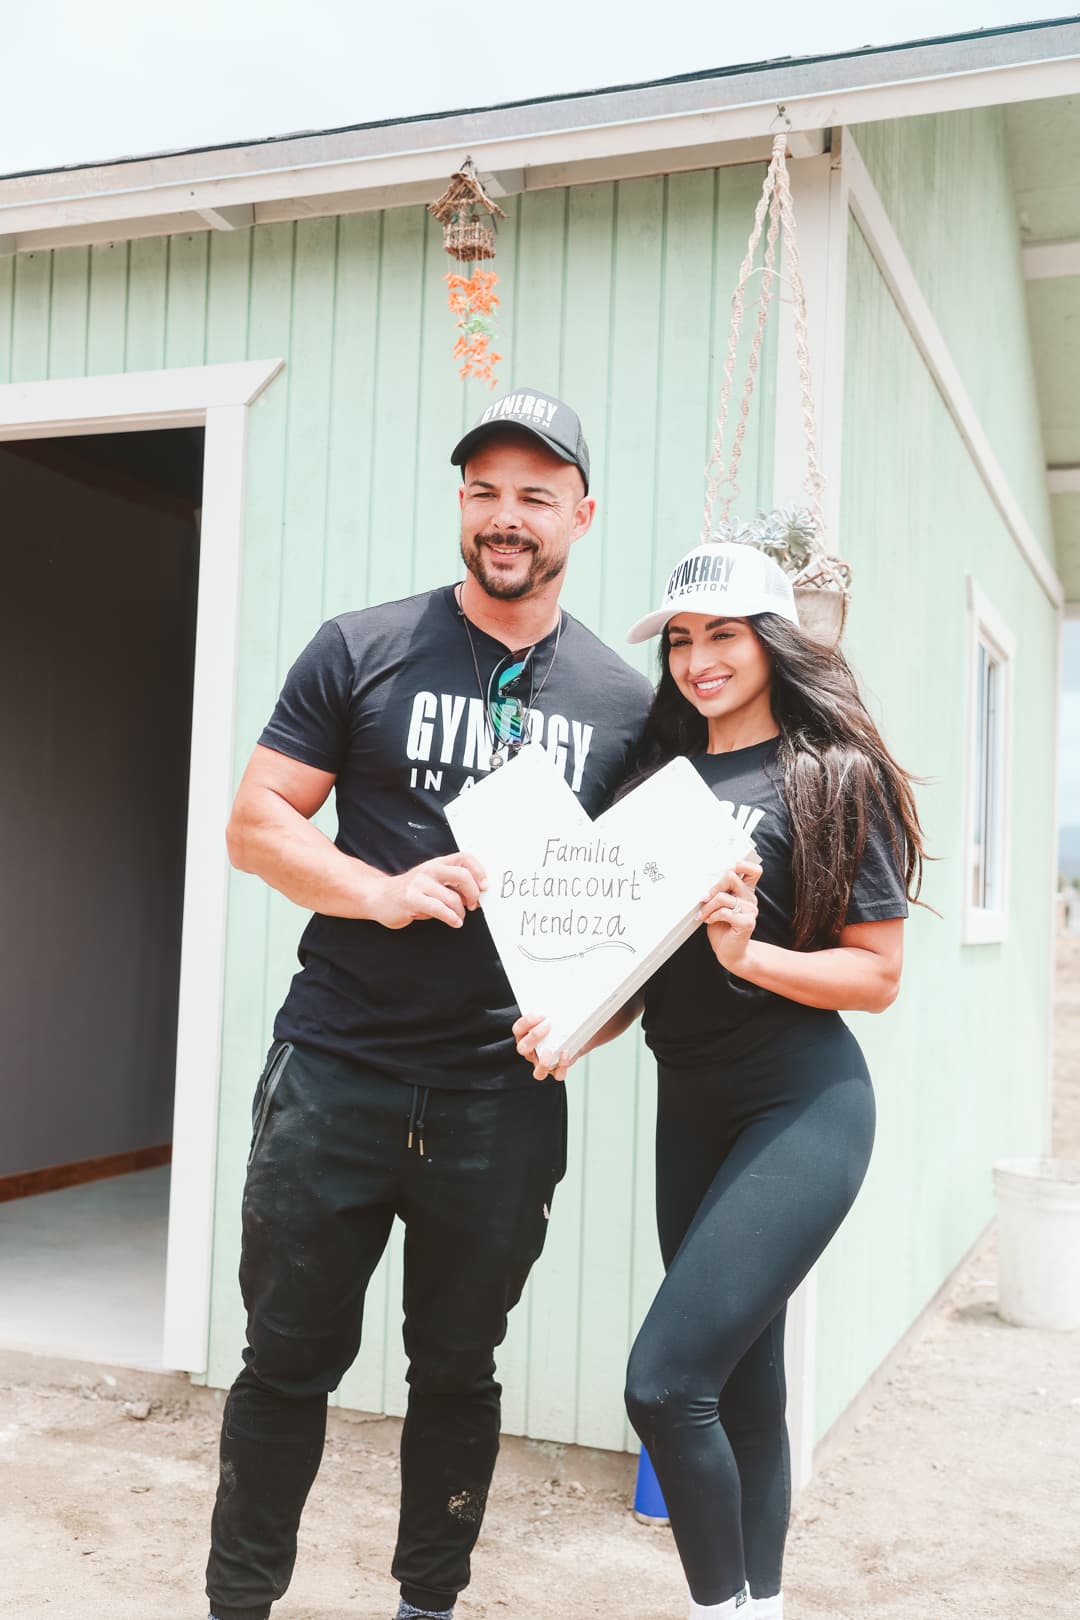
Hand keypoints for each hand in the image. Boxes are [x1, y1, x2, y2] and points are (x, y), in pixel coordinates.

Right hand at [370, 853, 486, 928]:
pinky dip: (451, 918)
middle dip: (473, 893)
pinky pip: (439, 909)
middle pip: (462, 876)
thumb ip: (451, 885)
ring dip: (460, 912)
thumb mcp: (433, 883)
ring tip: (458, 917)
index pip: (465, 858)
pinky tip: (453, 922)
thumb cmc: (411, 892)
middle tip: (473, 904)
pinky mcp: (411, 899)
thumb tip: (476, 895)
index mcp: (438, 864)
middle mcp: (429, 870)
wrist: (379, 897)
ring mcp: (419, 884)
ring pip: (452, 898)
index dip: (479, 871)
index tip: (485, 886)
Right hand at [512, 1012, 573, 1081]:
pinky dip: (562, 1066)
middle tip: (548, 1025)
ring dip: (543, 1063)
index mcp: (524, 1036)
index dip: (526, 1022)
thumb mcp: (552, 1015)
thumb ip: (550, 1010)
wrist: (573, 1036)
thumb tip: (558, 997)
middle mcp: (530, 1052)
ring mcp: (542, 1063)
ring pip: (538, 1073)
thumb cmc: (558, 1024)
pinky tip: (566, 1053)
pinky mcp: (556, 1070)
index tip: (540, 1015)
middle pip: (523, 1049)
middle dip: (534, 1037)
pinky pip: (557, 1075)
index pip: (517, 1029)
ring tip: (550, 1051)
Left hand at [702, 859, 761, 972]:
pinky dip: (712, 916)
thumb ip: (720, 891)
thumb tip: (706, 879)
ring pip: (722, 897)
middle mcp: (750, 899)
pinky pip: (724, 912)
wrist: (731, 952)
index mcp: (746, 891)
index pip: (754, 870)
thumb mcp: (719, 906)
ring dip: (708, 906)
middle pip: (731, 877)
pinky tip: (710, 921)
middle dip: (712, 887)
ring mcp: (751, 910)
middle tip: (704, 897)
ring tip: (704, 914)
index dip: (742, 865)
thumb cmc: (723, 928)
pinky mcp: (747, 922)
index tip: (725, 870)